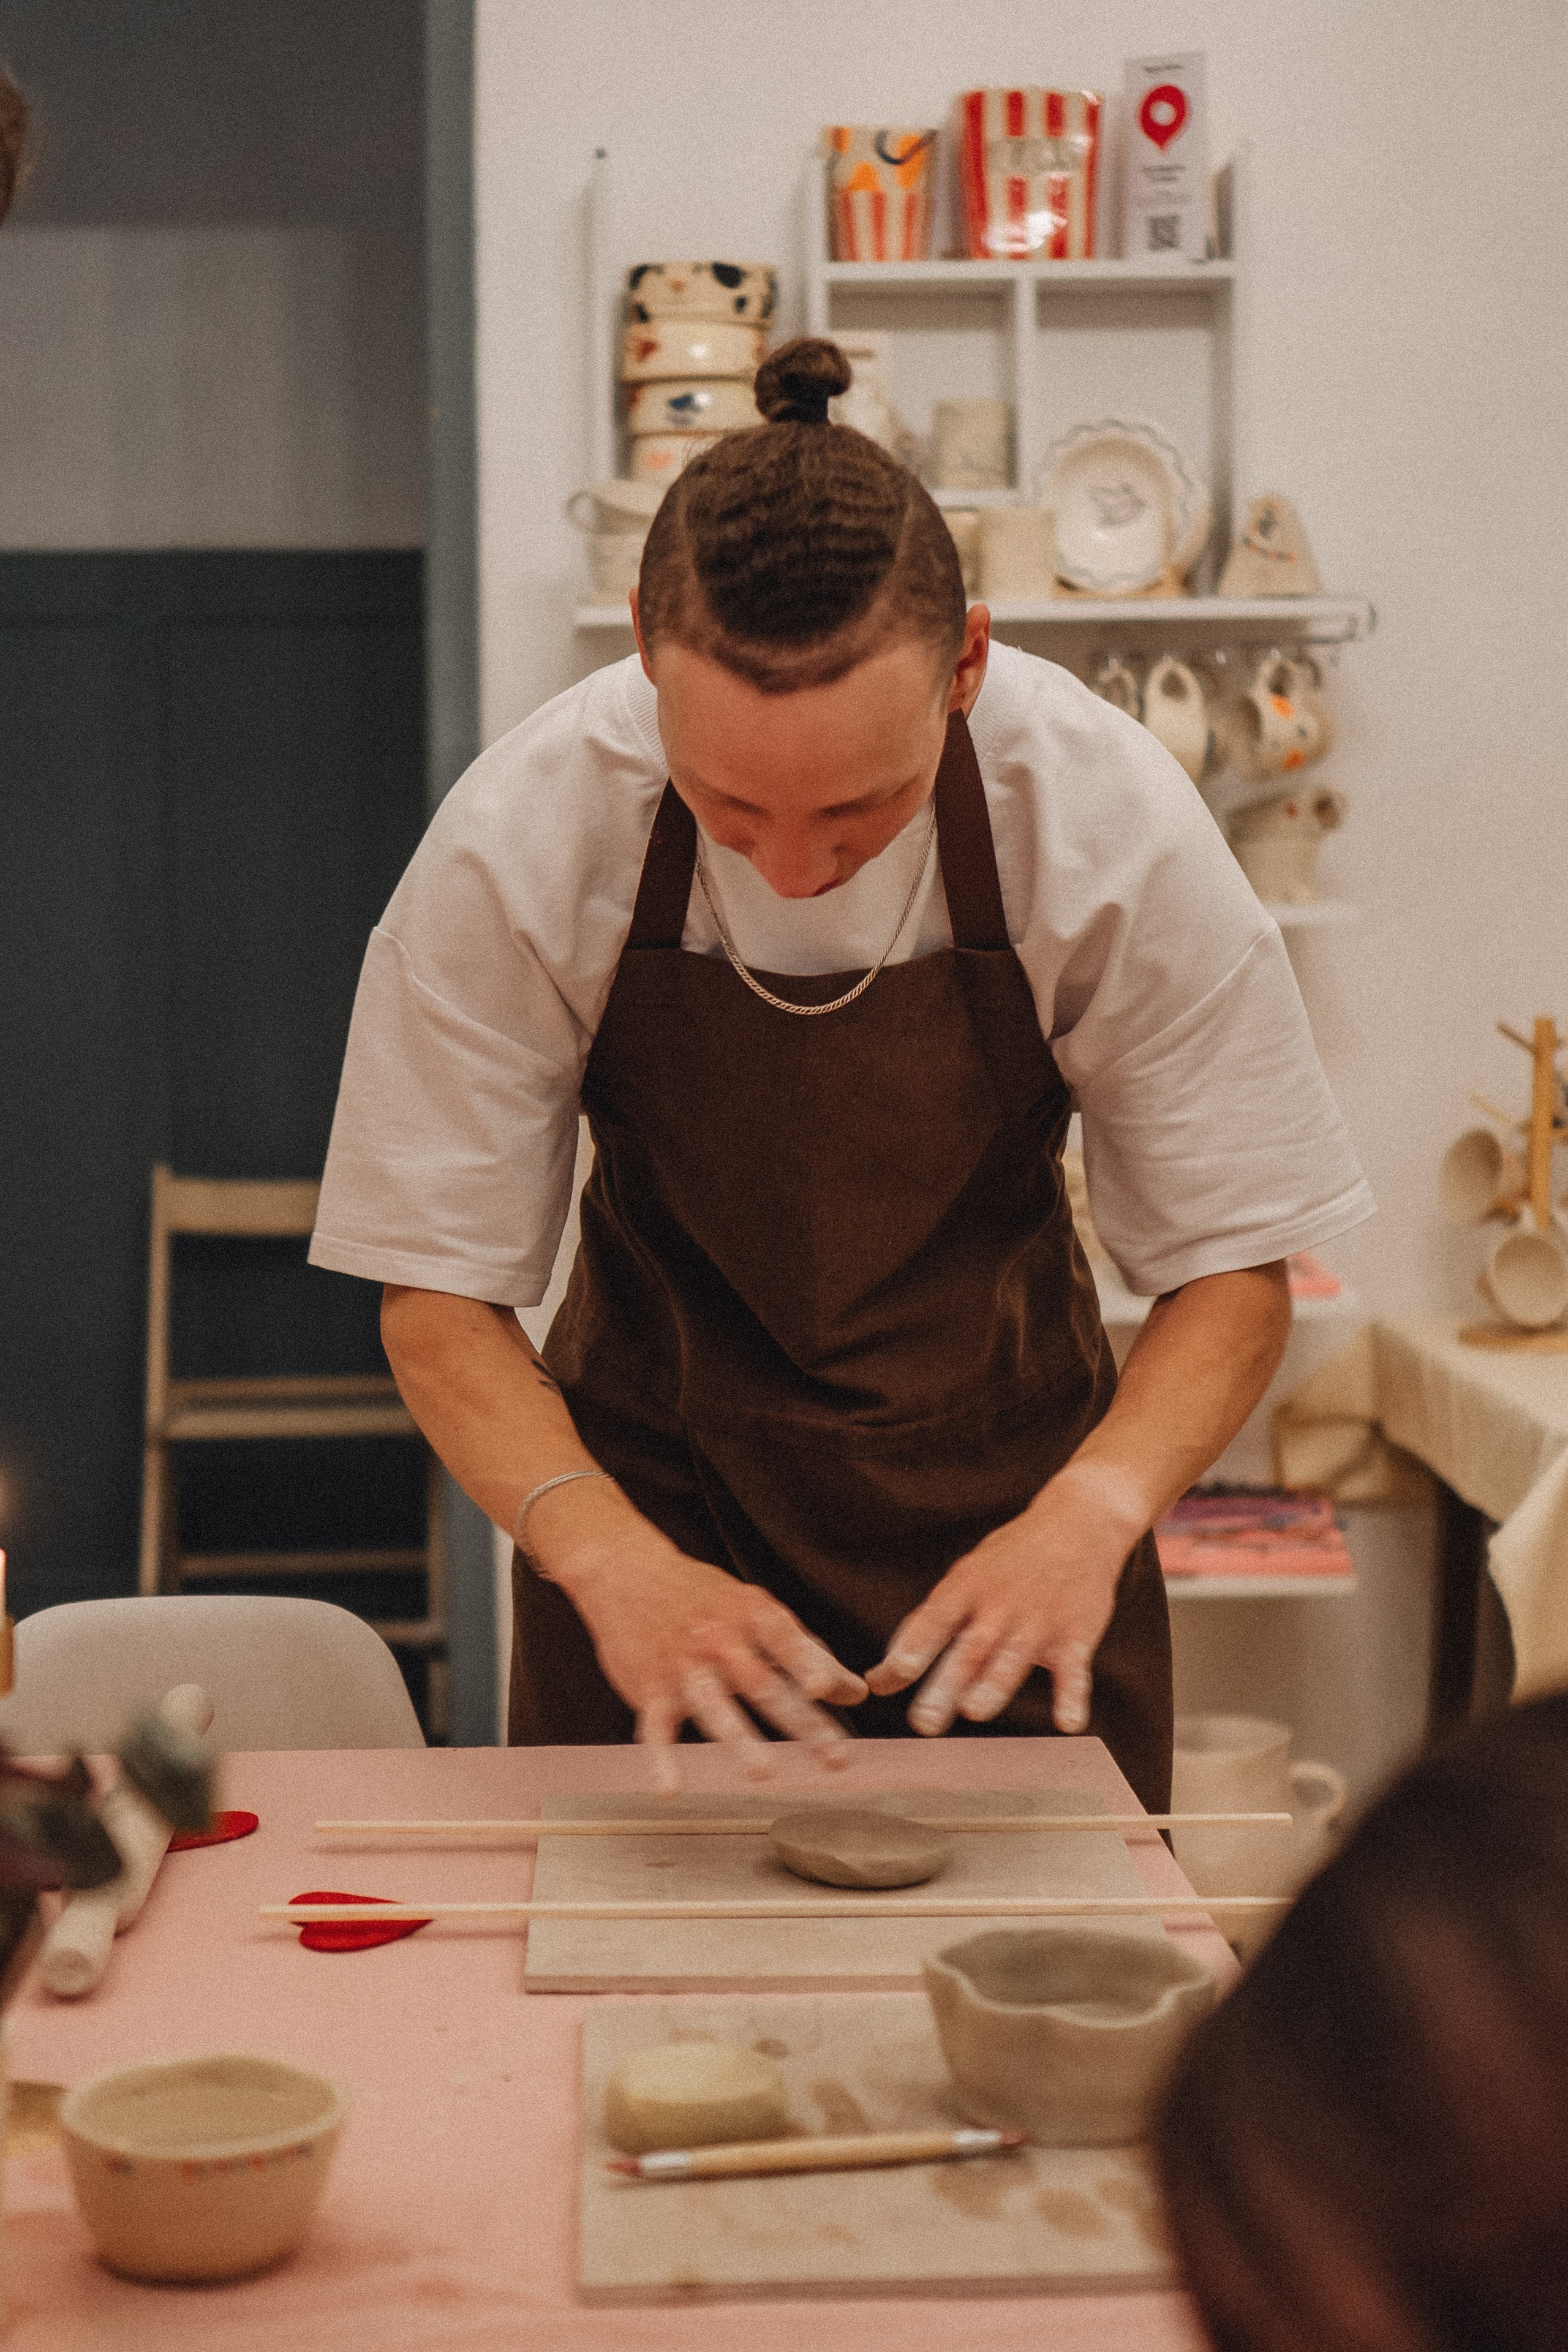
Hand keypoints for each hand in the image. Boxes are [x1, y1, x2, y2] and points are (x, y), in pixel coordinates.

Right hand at [528, 1480, 867, 1793]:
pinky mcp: (649, 1689)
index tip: (827, 1687)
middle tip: (837, 1758)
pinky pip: (655, 1728)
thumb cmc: (703, 1596)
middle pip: (762, 1683)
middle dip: (801, 1722)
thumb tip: (855, 1691)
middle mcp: (718, 1639)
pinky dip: (661, 1759)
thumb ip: (803, 1650)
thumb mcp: (753, 1608)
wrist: (626, 1573)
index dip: (806, 1662)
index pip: (785, 1640)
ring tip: (764, 1771)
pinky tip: (670, 1789)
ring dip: (739, 1738)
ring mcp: (682, 1666)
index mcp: (749, 1613)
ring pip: (713, 1705)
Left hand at [863, 1463, 1146, 1737]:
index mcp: (967, 1586)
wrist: (1079, 1524)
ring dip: (994, 1684)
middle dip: (946, 1685)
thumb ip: (932, 1622)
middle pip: (970, 1649)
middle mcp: (1000, 1603)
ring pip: (1014, 1657)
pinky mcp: (1076, 1635)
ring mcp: (1039, 1620)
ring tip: (975, 1710)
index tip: (890, 1675)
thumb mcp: (967, 1575)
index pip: (933, 1619)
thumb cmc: (1011, 1559)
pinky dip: (1071, 1696)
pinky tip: (1067, 1722)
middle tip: (923, 1722)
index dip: (911, 1648)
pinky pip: (1074, 1670)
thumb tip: (884, 1674)